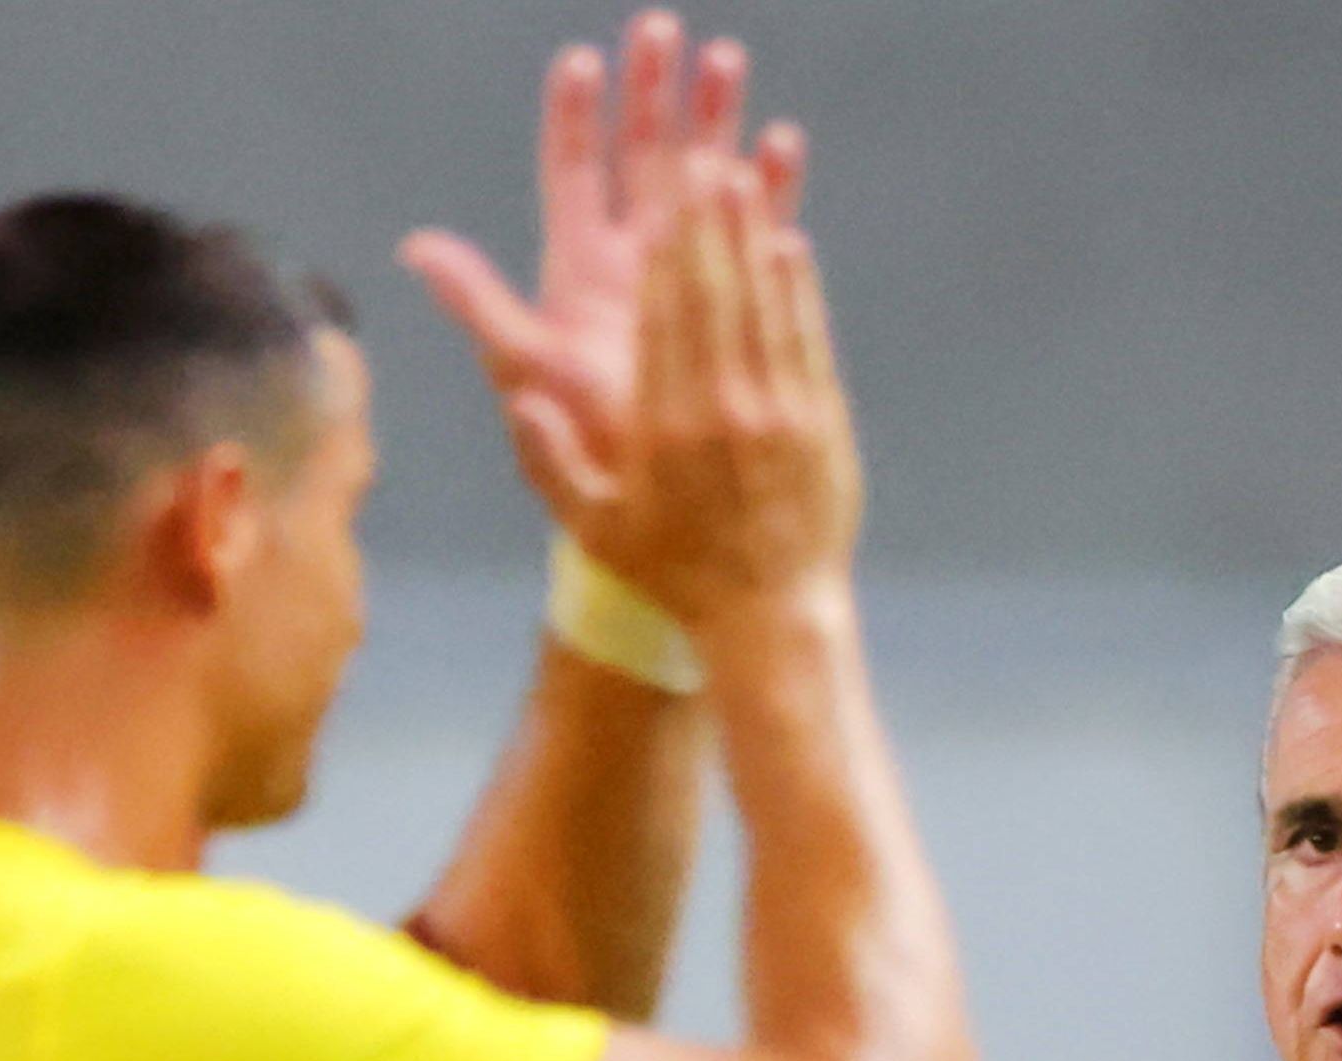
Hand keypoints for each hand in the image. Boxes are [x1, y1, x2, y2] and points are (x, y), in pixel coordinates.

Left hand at [402, 13, 807, 541]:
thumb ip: (479, 305)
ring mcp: (688, 277)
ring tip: (728, 59)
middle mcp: (632, 262)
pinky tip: (781, 143)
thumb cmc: (588, 444)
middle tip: (661, 30)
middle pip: (640, 156)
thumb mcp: (528, 370)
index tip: (580, 60)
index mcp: (581, 271)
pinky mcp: (738, 299)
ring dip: (715, 119)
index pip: (572, 175)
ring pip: (701, 177)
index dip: (575, 117)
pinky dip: (770, 185)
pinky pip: (757, 228)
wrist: (658, 501)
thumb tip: (416, 247)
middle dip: (653, 93)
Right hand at [521, 156, 860, 635]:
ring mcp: (779, 410)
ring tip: (739, 177)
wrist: (772, 619)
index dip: (661, 253)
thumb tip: (520, 400)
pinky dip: (797, 287)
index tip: (656, 202)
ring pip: (762, 302)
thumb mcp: (596, 530)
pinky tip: (789, 243)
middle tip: (698, 161)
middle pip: (712, 293)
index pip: (661, 320)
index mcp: (664, 428)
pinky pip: (805, 336)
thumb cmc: (675, 576)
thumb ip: (552, 464)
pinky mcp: (821, 420)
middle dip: (704, 222)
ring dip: (750, 234)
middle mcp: (723, 408)